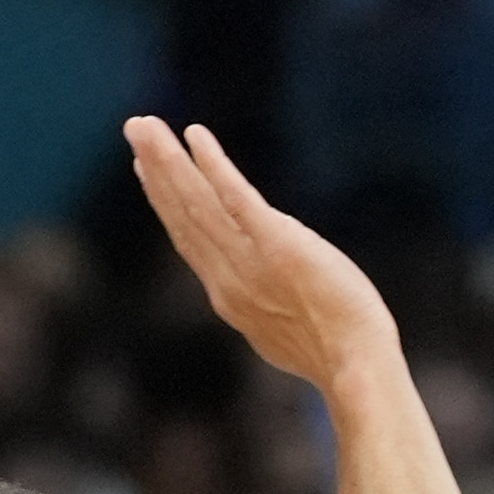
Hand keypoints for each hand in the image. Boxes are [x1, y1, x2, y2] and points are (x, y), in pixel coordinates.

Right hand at [124, 117, 401, 390]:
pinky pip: (237, 199)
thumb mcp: (289, 332)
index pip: (189, 239)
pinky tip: (196, 136)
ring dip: (169, 160)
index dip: (165, 202)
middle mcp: (229, 277)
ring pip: (198, 202)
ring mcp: (250, 262)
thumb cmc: (341, 358)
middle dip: (157, 169)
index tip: (147, 170)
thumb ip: (271, 305)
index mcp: (231, 297)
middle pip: (183, 214)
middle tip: (135, 128)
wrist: (358, 368)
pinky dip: (214, 166)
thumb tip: (273, 297)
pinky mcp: (278, 246)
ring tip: (146, 125)